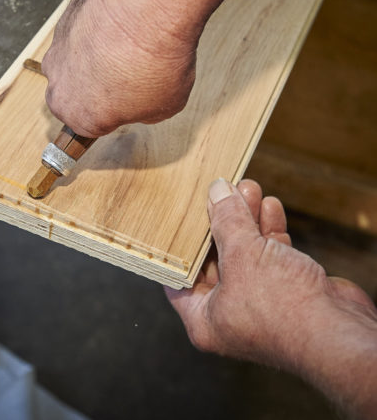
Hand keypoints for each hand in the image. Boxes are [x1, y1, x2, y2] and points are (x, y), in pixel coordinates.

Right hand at [42, 0, 202, 137]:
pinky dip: (97, 29)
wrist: (148, 7)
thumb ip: (143, 111)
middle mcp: (60, 85)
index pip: (90, 124)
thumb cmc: (155, 61)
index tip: (124, 106)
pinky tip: (122, 24)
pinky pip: (80, 29)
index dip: (111, 114)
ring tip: (127, 46)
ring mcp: (58, 49)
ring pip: (74, 59)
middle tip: (127, 76)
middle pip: (74, 93)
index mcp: (80, 117)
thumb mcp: (164, 106)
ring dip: (96, 56)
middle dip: (96, 86)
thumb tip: (141, 101)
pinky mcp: (64, 17)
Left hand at [165, 178, 376, 368]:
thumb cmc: (283, 309)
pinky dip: (270, 231)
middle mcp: (228, 313)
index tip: (182, 216)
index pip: (180, 276)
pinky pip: (270, 256)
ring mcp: (259, 302)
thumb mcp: (242, 255)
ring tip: (248, 188)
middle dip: (222, 221)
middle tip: (223, 190)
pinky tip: (270, 206)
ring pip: (246, 252)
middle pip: (215, 257)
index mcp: (204, 318)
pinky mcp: (286, 292)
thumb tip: (217, 191)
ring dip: (248, 219)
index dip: (181, 244)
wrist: (341, 333)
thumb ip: (226, 221)